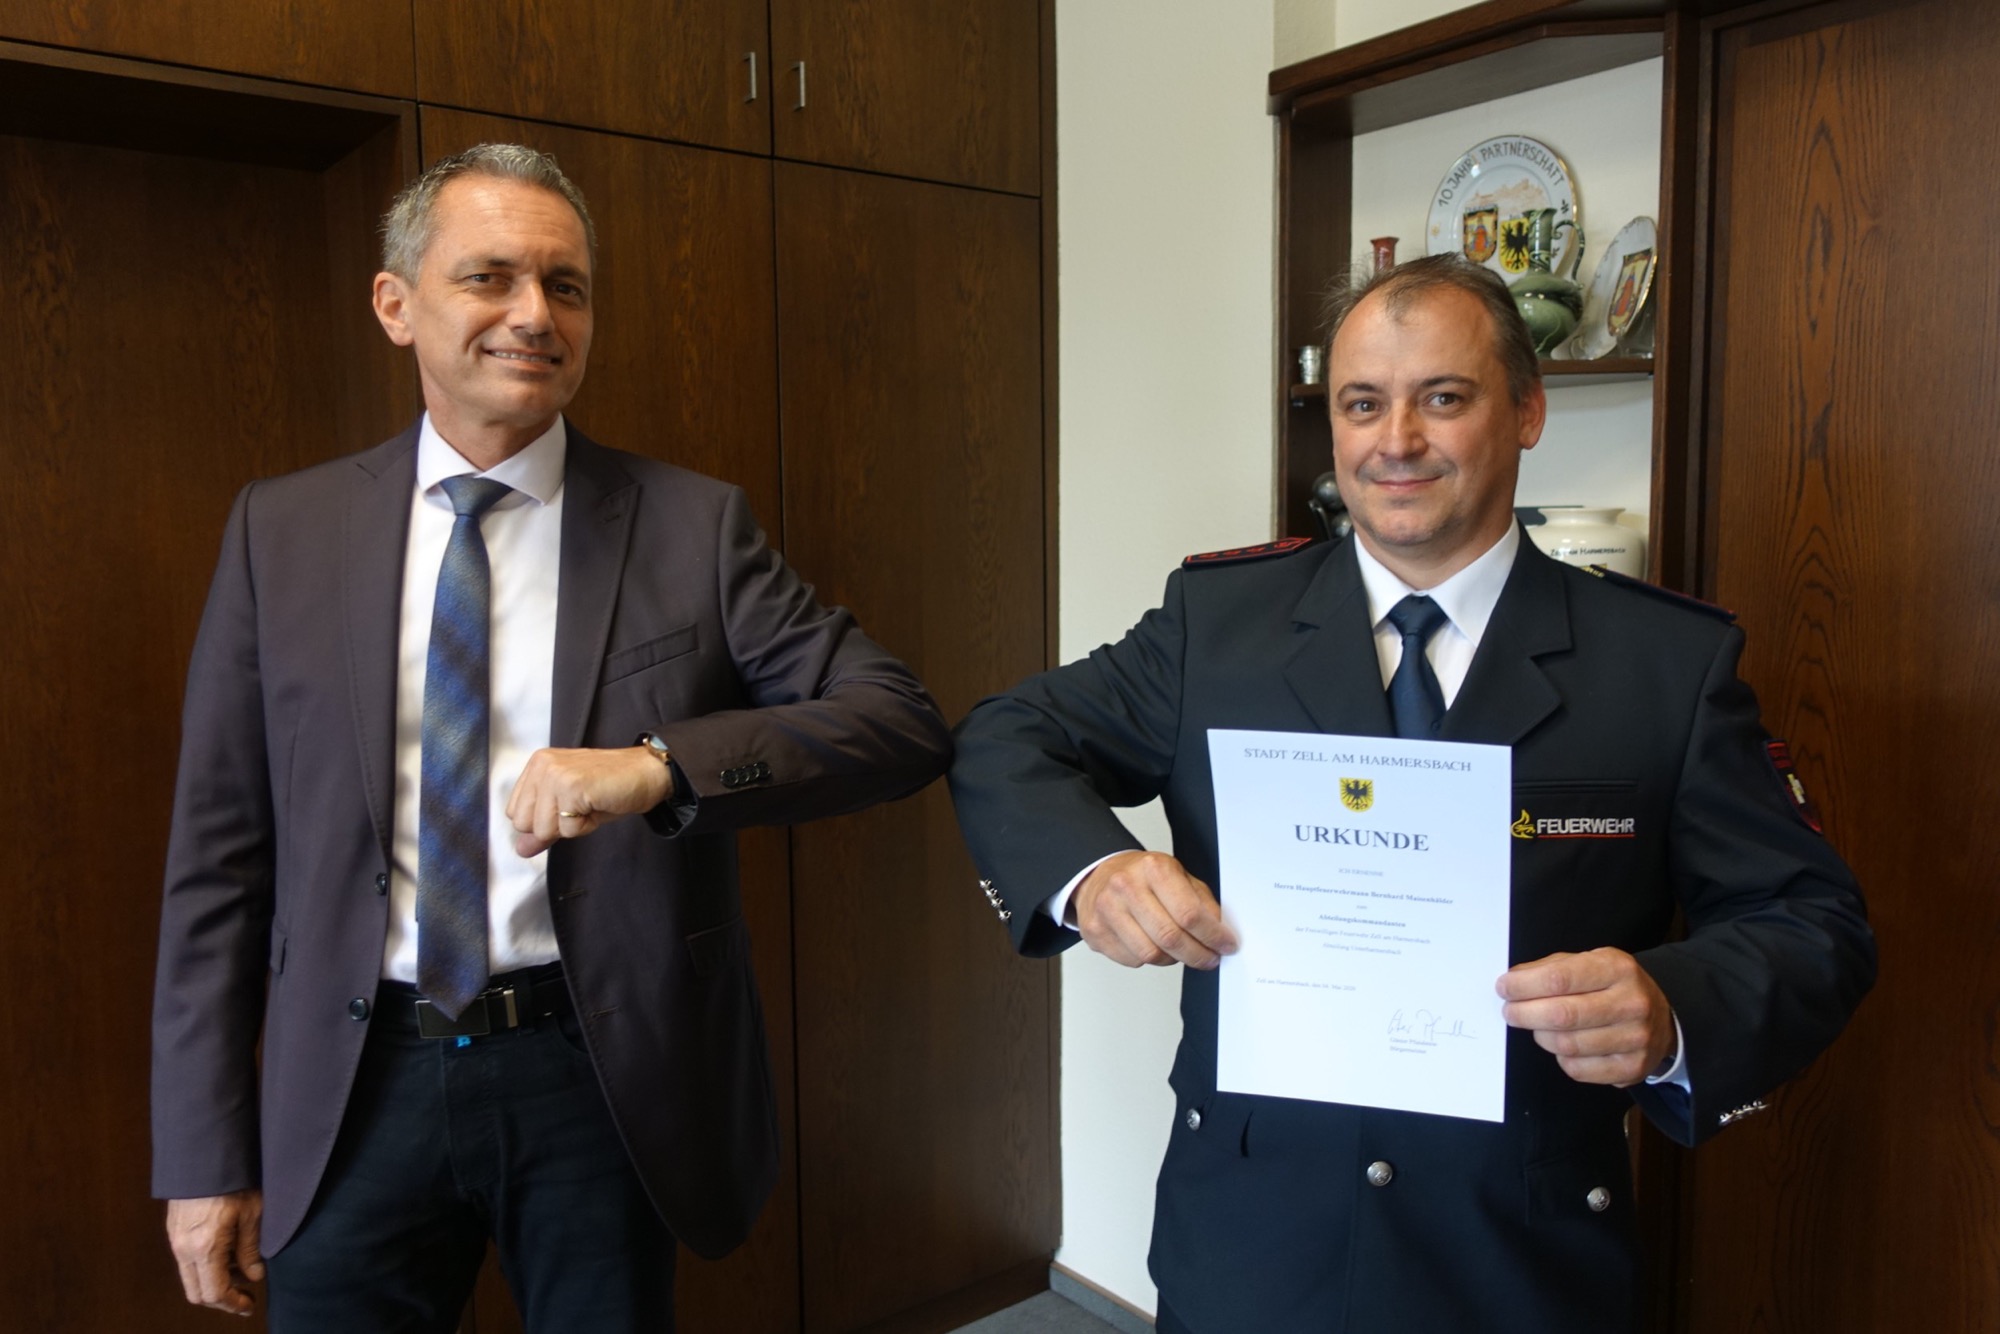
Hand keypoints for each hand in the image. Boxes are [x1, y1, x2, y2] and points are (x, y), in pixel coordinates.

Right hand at [166, 1190, 263, 1315]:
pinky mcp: (174, 1230)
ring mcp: (175, 1240)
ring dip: (214, 1280)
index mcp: (204, 1248)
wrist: (204, 1154)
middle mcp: (184, 1248)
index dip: (233, 1304)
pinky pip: (187, 1260)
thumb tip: (254, 1275)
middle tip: (245, 1294)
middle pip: (197, 1292)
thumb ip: (251, 1249)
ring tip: (241, 1267)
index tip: (249, 1305)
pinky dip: (206, 1265)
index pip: (214, 1293)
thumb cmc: (232, 1180)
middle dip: (222, 1298)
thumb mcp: (252, 1214)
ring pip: (191, 1277)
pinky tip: (227, 1251)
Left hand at [507, 745, 672, 857]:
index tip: (570, 807)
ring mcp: (555, 774)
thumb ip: (543, 827)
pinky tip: (598, 805)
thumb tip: (521, 849)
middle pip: (524, 824)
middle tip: (582, 807)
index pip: (516, 813)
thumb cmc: (612, 788)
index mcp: (537, 765)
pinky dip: (585, 826)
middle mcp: (542, 765)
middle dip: (555, 826)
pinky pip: (567, 829)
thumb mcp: (571, 808)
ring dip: (572, 827)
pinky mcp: (571, 786)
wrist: (648, 773)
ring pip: (543, 829)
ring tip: (591, 805)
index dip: (545, 820)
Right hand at [1073, 851, 1238, 969]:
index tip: (1225, 945)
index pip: (1190, 913)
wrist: (1100, 875)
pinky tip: (1153, 945)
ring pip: (1151, 954)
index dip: (1213, 936)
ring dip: (1174, 959)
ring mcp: (1107, 910)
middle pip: (1170, 937)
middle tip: (1210, 958)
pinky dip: (1150, 960)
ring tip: (1180, 951)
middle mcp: (1126, 886)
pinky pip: (1133, 961)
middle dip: (1198, 955)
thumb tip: (1221, 931)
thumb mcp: (1177, 876)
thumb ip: (1201, 902)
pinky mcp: (1095, 932)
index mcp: (1153, 868)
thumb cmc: (1142, 876)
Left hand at [1497, 948, 1675, 1086]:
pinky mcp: (1631, 1068)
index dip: (1524, 986)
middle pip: (1561, 1015)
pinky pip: (1577, 1069)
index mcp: (1617, 969)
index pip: (1560, 979)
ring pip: (1566, 1045)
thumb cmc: (1612, 986)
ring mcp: (1635, 1039)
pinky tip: (1563, 1044)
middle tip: (1510, 1011)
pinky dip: (1560, 1058)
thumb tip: (1513, 981)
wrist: (1660, 1017)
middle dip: (1524, 1013)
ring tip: (1538, 1026)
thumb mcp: (1588, 963)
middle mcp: (1631, 1003)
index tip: (1504, 988)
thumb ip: (1550, 969)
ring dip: (1541, 1035)